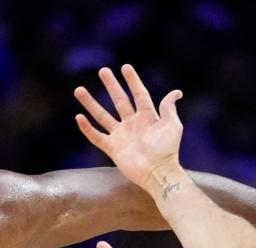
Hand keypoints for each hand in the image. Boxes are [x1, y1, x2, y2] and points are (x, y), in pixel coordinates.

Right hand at [74, 64, 184, 191]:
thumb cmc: (168, 150)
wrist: (158, 172)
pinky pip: (97, 137)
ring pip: (102, 116)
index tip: (125, 67)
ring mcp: (122, 136)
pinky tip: (78, 117)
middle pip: (119, 101)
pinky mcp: (113, 149)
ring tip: (79, 90)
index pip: (139, 94)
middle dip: (111, 86)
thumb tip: (177, 92)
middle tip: (103, 71)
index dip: (132, 81)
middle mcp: (133, 124)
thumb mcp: (173, 125)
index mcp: (148, 117)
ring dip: (91, 103)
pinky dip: (87, 128)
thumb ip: (168, 108)